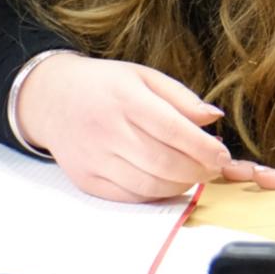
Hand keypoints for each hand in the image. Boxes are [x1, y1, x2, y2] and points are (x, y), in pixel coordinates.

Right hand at [16, 54, 229, 200]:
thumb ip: (181, 97)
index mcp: (125, 99)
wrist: (51, 99)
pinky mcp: (87, 180)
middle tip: (213, 169)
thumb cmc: (104, 86)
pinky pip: (130, 197)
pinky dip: (156, 194)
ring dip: (181, 186)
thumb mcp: (143, 76)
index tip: (223, 155)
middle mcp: (107, 130)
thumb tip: (213, 118)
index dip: (204, 148)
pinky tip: (167, 183)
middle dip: (198, 171)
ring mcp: (95, 158)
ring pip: (149, 185)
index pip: (173, 130)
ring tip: (193, 175)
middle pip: (164, 163)